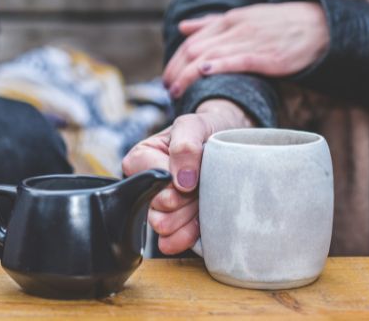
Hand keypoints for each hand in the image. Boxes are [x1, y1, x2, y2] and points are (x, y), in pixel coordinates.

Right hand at [122, 99, 253, 253]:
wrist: (229, 143)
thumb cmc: (206, 130)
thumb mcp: (194, 125)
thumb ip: (185, 146)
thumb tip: (182, 181)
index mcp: (140, 159)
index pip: (151, 183)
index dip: (176, 182)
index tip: (194, 173)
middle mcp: (144, 185)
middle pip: (158, 208)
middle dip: (186, 200)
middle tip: (201, 185)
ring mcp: (158, 208)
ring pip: (164, 227)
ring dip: (188, 216)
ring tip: (202, 199)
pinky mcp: (172, 226)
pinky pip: (171, 242)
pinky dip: (189, 235)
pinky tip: (201, 222)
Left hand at [163, 2, 328, 97]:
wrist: (319, 26)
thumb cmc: (279, 25)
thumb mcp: (243, 17)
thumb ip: (211, 23)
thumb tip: (182, 28)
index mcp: (229, 20)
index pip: (191, 41)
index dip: (175, 61)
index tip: (167, 78)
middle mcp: (236, 28)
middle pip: (194, 49)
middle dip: (176, 71)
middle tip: (167, 89)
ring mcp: (251, 41)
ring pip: (209, 55)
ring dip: (188, 75)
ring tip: (177, 92)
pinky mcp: (267, 56)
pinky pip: (237, 60)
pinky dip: (217, 66)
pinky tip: (202, 74)